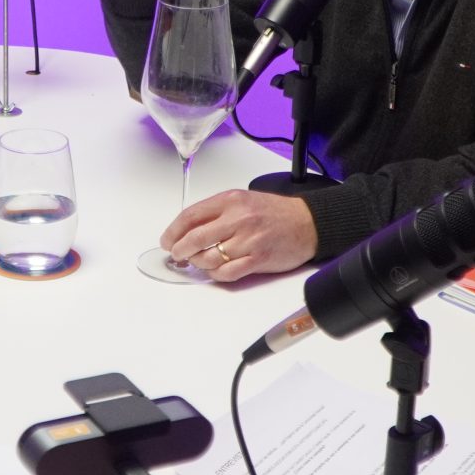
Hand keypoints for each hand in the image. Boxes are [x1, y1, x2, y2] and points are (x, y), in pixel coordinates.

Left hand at [163, 189, 316, 282]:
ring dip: (198, 263)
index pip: (191, 216)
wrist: (307, 222)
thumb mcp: (243, 200)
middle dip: (180, 250)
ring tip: (198, 261)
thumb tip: (188, 230)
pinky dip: (216, 274)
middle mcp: (238, 219)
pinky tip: (215, 270)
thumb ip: (217, 212)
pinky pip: (227, 273)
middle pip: (195, 238)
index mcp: (231, 200)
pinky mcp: (258, 259)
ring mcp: (248, 240)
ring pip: (209, 258)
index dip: (173, 231)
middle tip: (177, 254)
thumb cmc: (275, 212)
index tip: (167, 240)